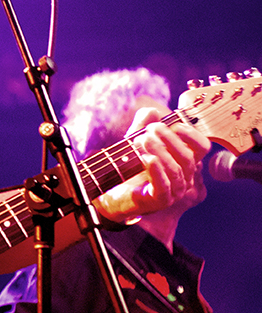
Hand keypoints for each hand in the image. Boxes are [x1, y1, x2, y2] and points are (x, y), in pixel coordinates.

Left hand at [95, 107, 209, 221]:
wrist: (112, 189)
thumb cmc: (128, 165)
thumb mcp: (134, 140)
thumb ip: (142, 125)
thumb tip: (152, 111)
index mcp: (182, 160)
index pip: (201, 147)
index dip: (191, 134)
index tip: (173, 124)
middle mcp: (183, 176)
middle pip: (188, 157)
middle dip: (169, 139)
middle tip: (150, 129)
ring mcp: (174, 190)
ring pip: (176, 170)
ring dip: (160, 151)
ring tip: (141, 140)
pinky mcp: (160, 200)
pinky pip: (165, 186)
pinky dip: (156, 170)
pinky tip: (146, 158)